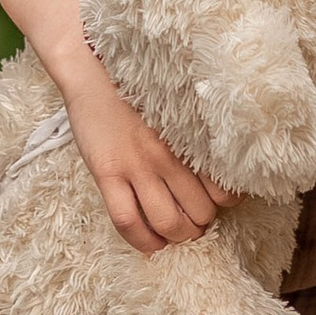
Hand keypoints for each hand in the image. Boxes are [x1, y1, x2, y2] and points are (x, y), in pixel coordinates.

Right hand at [61, 61, 230, 253]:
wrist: (91, 70)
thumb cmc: (136, 87)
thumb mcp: (177, 108)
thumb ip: (194, 136)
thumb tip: (218, 168)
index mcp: (190, 138)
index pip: (223, 189)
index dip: (225, 205)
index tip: (219, 204)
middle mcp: (168, 156)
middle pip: (199, 211)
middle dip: (201, 224)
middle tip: (196, 222)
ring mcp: (136, 167)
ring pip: (168, 222)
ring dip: (178, 236)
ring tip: (177, 233)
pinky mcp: (107, 173)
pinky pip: (128, 221)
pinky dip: (143, 242)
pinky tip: (151, 244)